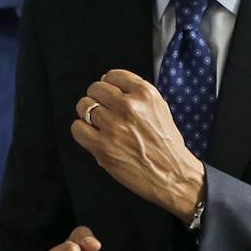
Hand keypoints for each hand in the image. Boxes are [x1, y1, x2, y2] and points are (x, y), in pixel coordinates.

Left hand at [71, 70, 205, 221]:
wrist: (173, 174)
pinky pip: (77, 128)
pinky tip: (92, 135)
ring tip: (98, 124)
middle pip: (95, 89)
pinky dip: (81, 131)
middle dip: (96, 98)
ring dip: (87, 115)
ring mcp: (114, 126)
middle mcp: (129, 106)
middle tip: (102, 111)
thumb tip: (107, 80)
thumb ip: (136, 94)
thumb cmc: (166, 144)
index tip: (109, 94)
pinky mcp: (102, 146)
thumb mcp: (159, 108)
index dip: (108, 85)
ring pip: (84, 106)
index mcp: (146, 94)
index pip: (113, 75)